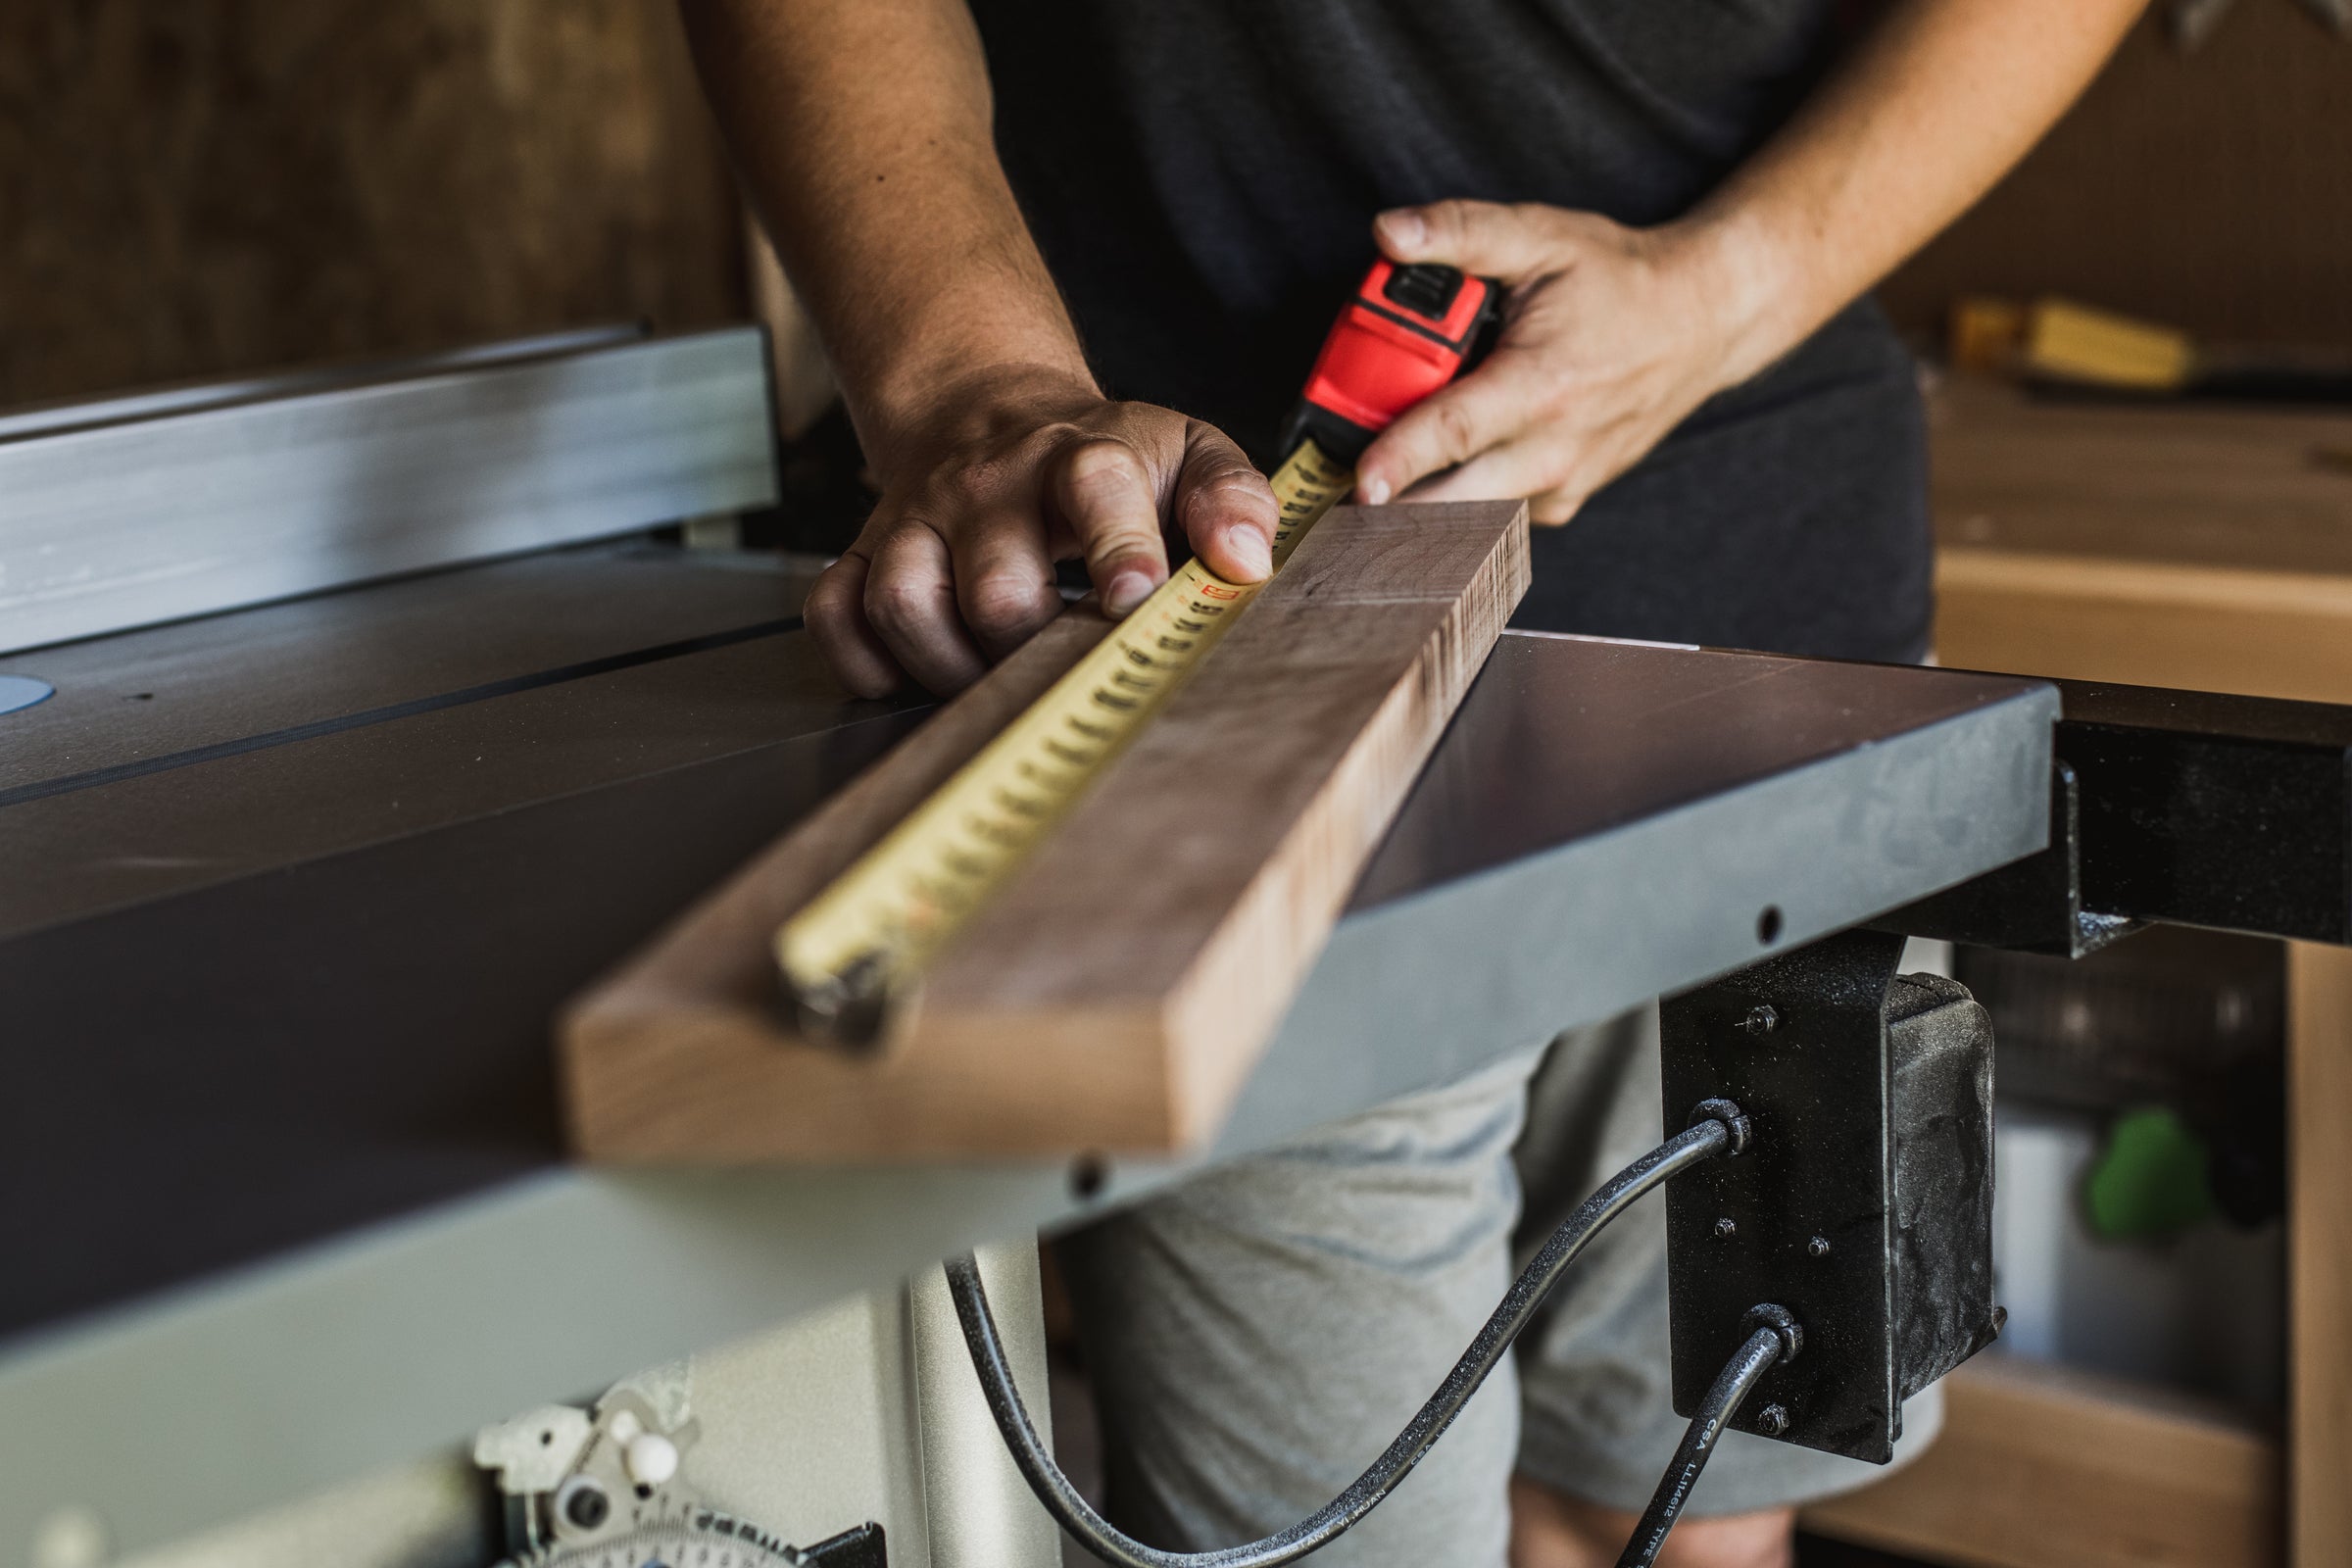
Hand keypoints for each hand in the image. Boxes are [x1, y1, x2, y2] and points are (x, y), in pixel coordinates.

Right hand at [807, 368, 1279, 696]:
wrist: (995, 413)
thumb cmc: (1106, 459)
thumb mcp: (1189, 453)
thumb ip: (1233, 498)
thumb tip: (1246, 562)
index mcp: (1082, 455)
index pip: (1095, 487)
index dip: (1117, 548)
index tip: (1133, 602)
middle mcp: (990, 485)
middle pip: (996, 588)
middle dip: (1035, 649)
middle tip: (1066, 668)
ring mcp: (920, 518)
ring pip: (905, 606)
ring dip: (952, 667)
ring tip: (996, 676)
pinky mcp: (868, 550)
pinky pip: (836, 616)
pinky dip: (866, 662)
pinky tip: (917, 670)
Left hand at [1355, 202, 1777, 525]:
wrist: (1703, 323)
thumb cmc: (1622, 281)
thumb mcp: (1544, 236)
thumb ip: (1463, 233)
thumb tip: (1389, 234)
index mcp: (1545, 383)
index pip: (1458, 432)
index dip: (1402, 458)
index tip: (1360, 483)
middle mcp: (1556, 446)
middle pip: (1458, 502)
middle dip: (1396, 508)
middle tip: (1339, 500)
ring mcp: (1563, 482)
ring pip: (1474, 518)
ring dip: (1423, 506)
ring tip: (1382, 484)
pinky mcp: (1565, 500)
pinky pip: (1496, 514)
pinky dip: (1462, 500)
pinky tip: (1443, 471)